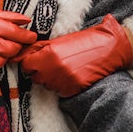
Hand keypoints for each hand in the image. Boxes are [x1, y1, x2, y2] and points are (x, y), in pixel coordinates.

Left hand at [14, 14, 132, 96]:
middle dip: (39, 70)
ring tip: (63, 67)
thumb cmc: (86, 41)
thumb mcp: (61, 40)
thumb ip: (40, 47)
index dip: (30, 61)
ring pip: (45, 84)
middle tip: (50, 62)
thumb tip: (22, 53)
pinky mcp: (72, 90)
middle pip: (34, 76)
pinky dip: (61, 84)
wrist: (110, 49)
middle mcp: (55, 70)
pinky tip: (70, 74)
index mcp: (51, 54)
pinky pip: (58, 91)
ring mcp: (63, 81)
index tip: (35, 59)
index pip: (26, 64)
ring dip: (50, 78)